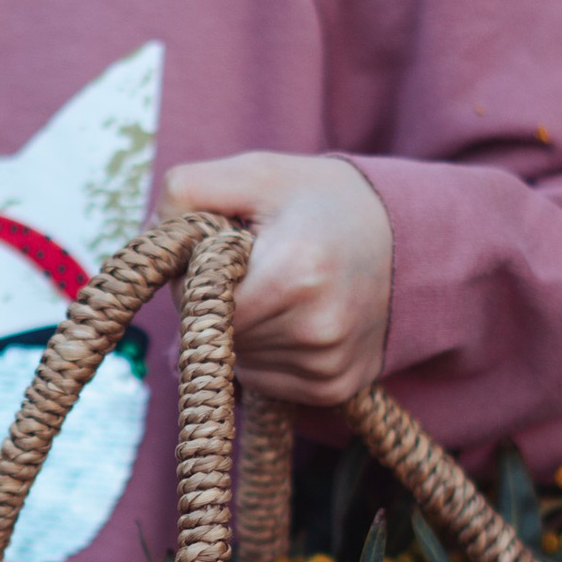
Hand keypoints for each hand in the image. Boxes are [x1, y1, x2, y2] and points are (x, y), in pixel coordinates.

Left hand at [162, 149, 393, 410]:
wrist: (409, 235)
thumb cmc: (320, 201)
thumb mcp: (256, 173)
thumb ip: (189, 189)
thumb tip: (152, 242)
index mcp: (295, 272)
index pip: (200, 306)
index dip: (197, 282)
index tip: (225, 252)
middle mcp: (317, 329)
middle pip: (219, 337)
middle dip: (219, 306)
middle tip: (256, 268)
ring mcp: (328, 365)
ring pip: (240, 363)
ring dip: (243, 332)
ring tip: (283, 290)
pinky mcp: (337, 388)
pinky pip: (268, 381)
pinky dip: (268, 353)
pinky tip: (297, 318)